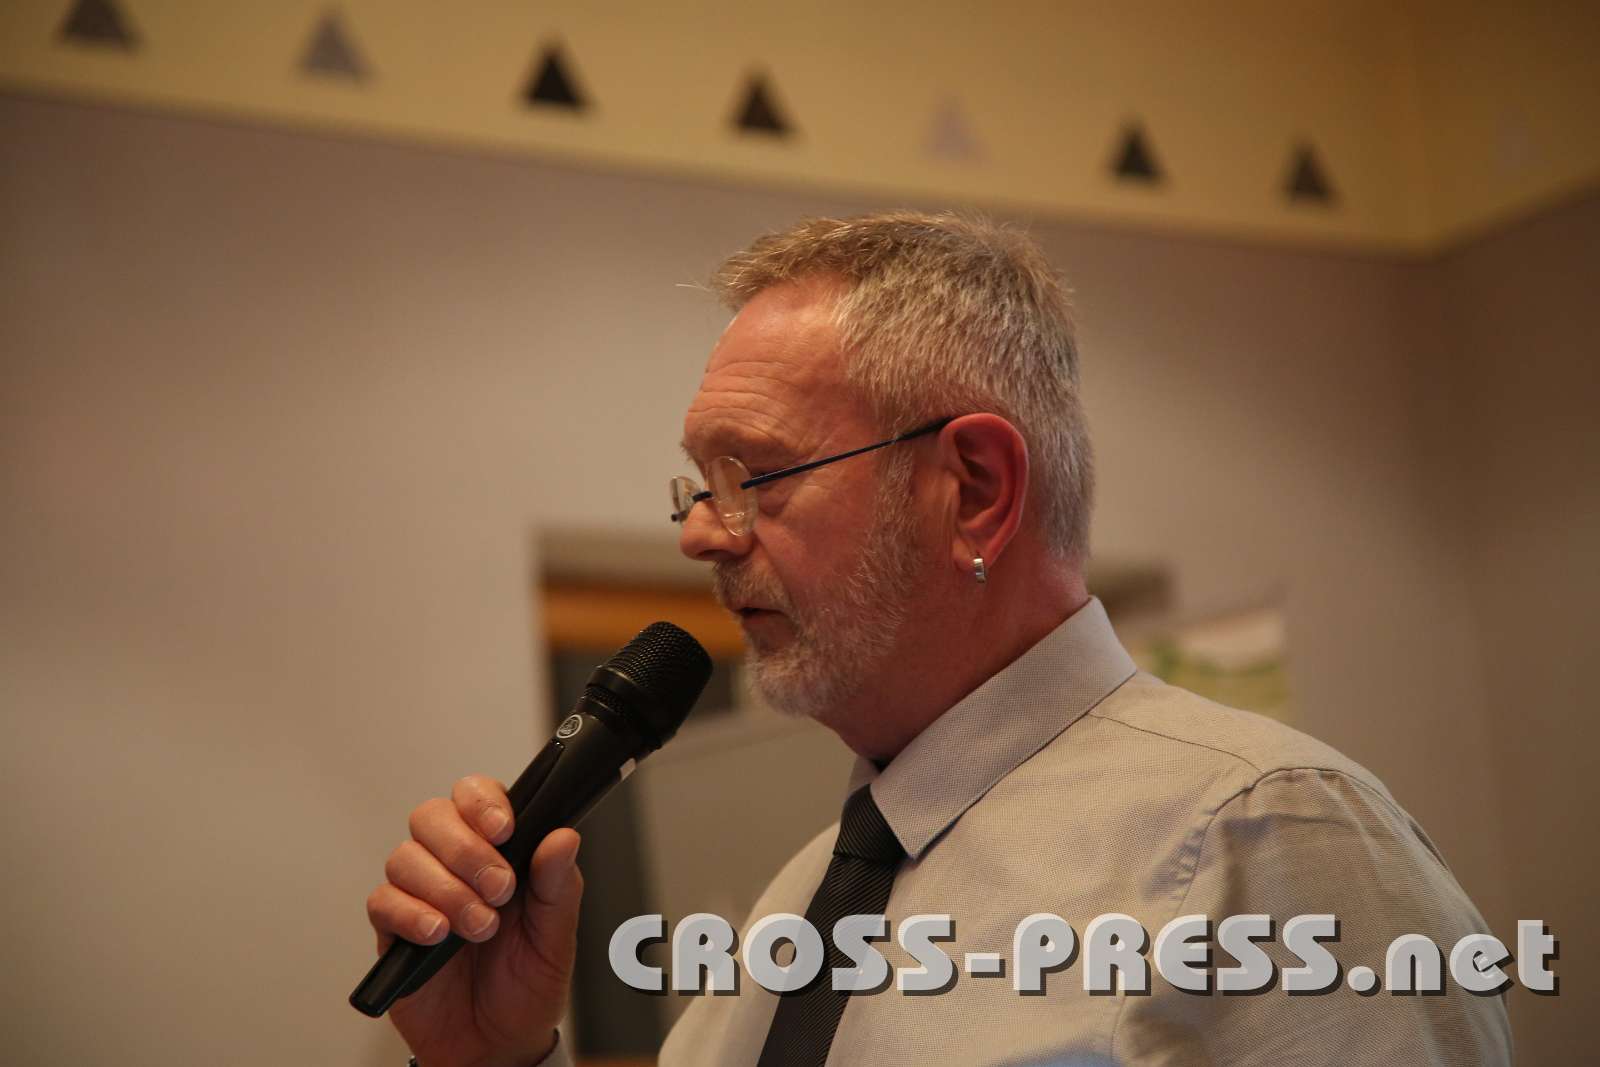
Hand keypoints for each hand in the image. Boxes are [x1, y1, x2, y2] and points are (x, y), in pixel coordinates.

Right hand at [365, 775, 583, 1066]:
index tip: (504, 829)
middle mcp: (454, 864)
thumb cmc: (527, 984)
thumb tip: (564, 837)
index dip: (483, 803)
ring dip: (446, 889)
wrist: (498, 1044)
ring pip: (406, 857)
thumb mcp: (557, 935)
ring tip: (479, 927)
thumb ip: (559, 885)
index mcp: (497, 851)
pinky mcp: (393, 930)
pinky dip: (410, 914)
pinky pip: (383, 902)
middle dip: (467, 849)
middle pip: (433, 816)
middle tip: (499, 888)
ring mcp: (421, 894)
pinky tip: (437, 935)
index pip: (476, 796)